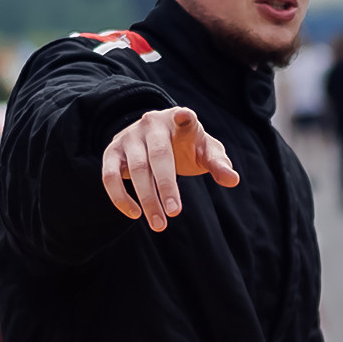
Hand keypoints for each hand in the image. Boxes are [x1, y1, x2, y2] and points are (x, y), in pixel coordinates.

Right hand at [102, 106, 240, 230]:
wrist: (155, 135)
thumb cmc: (187, 145)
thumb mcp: (205, 151)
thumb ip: (218, 164)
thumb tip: (233, 180)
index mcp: (178, 120)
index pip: (183, 119)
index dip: (184, 118)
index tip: (185, 116)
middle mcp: (151, 124)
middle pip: (158, 155)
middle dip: (166, 185)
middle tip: (175, 212)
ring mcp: (129, 136)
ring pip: (135, 169)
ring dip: (146, 198)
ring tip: (159, 224)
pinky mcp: (112, 151)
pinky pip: (109, 175)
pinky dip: (120, 197)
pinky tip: (135, 214)